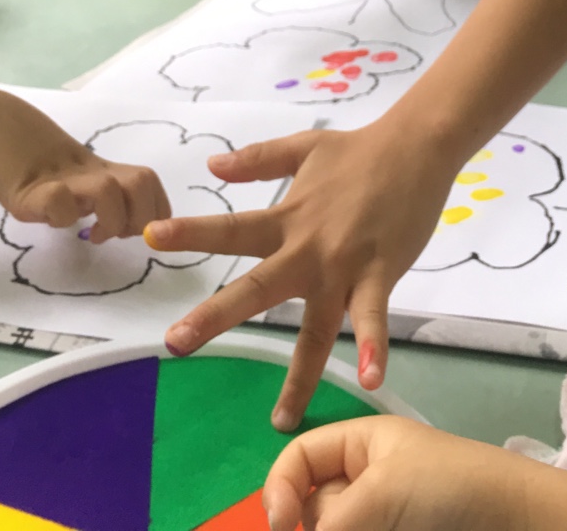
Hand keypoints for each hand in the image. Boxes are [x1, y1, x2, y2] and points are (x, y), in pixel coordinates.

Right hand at [0, 91, 170, 239]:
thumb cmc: (35, 160)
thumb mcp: (75, 179)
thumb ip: (100, 197)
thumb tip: (125, 225)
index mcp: (104, 171)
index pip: (150, 182)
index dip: (155, 209)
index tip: (137, 229)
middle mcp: (91, 173)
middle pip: (143, 182)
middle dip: (141, 216)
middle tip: (118, 233)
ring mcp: (63, 180)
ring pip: (109, 191)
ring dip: (110, 218)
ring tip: (93, 233)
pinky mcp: (32, 191)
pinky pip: (58, 202)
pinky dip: (62, 216)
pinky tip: (52, 218)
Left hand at [143, 122, 458, 428]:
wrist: (417, 146)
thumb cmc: (359, 150)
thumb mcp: (303, 147)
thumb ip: (258, 160)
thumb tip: (212, 166)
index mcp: (287, 218)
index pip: (232, 229)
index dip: (191, 232)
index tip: (150, 237)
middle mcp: (308, 248)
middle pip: (256, 288)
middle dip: (215, 316)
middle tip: (175, 342)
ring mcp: (344, 267)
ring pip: (315, 329)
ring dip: (299, 374)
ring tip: (281, 419)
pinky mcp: (380, 275)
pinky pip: (374, 318)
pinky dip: (373, 347)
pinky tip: (370, 379)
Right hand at [265, 418, 518, 530]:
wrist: (515, 524)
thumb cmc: (449, 488)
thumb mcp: (382, 492)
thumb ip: (330, 522)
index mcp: (361, 445)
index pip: (299, 458)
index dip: (279, 488)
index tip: (278, 525)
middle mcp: (365, 484)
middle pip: (311, 509)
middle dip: (310, 524)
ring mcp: (380, 519)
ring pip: (332, 530)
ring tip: (375, 528)